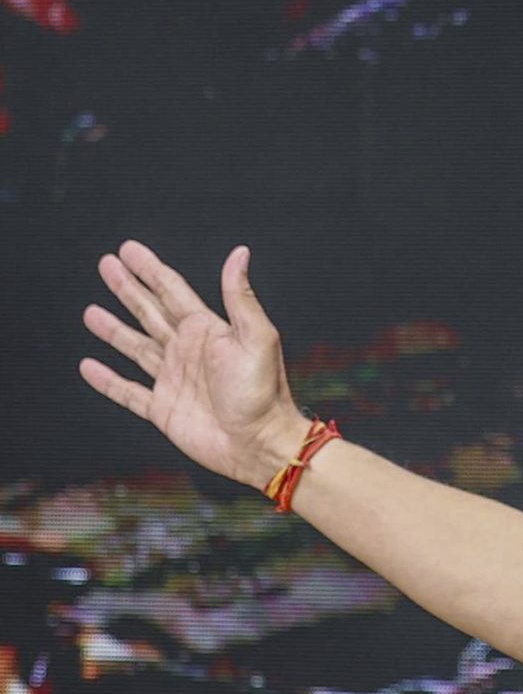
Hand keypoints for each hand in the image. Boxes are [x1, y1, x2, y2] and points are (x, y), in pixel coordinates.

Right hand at [79, 241, 306, 491]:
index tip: (128, 250)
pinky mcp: (162, 409)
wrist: (259, 443)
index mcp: (208, 330)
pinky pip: (127, 391)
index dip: (150, 270)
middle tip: (105, 264)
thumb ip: (240, 297)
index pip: (172, 291)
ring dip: (113, 329)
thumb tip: (239, 253)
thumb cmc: (263, 391)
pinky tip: (89, 366)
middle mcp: (187, 351)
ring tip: (91, 312)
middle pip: (149, 312)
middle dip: (127, 289)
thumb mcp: (256, 337)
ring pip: (135, 347)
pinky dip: (107, 380)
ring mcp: (173, 379)